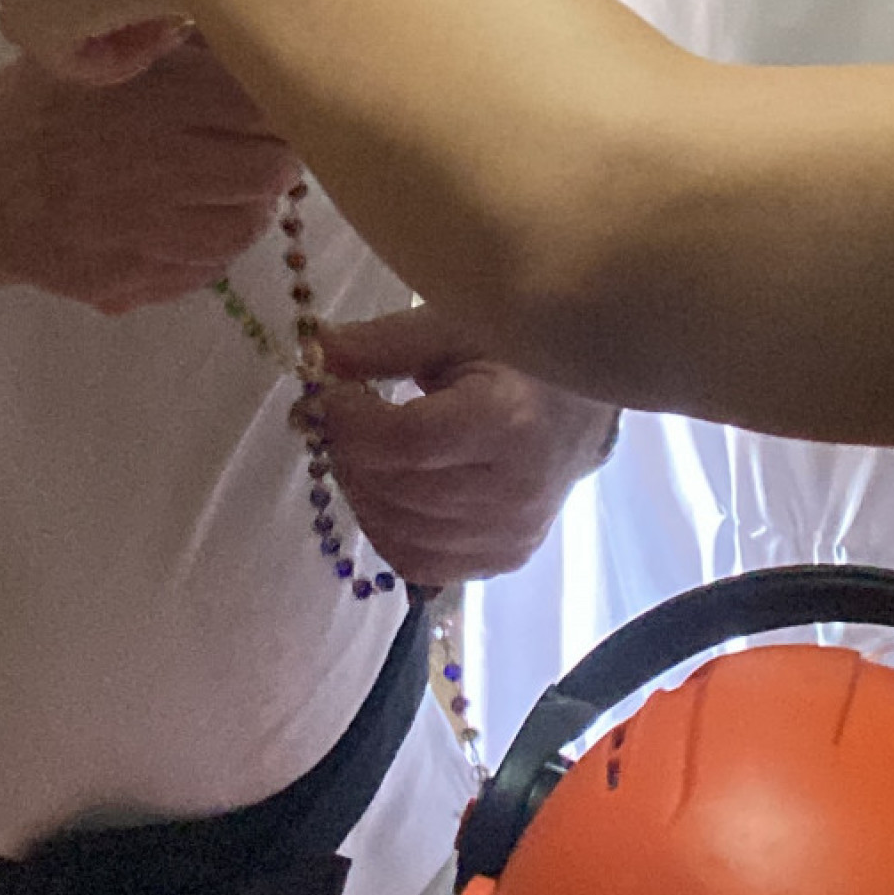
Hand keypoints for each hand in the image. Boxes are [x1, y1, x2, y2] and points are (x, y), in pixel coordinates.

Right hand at [0, 44, 294, 314]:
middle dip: (279, 155)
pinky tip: (200, 221)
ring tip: (236, 186)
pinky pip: (206, 270)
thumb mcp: (100, 50)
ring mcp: (141, 228)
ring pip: (246, 226)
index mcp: (152, 93)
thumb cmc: (44, 102)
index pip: (260, 101)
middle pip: (270, 167)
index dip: (281, 98)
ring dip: (253, 205)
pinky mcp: (126, 277)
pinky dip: (217, 247)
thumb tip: (254, 25)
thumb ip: (174, 41)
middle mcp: (153, 162)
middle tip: (267, 144)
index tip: (277, 94)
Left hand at [313, 305, 618, 582]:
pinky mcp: (503, 560)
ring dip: (361, 492)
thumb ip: (383, 343)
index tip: (328, 395)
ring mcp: (511, 535)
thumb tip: (314, 351)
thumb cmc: (515, 357)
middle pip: (399, 490)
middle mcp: (514, 490)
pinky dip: (385, 528)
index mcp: (508, 420)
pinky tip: (383, 489)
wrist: (579, 411)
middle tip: (338, 419)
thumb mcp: (453, 331)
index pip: (408, 441)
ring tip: (359, 451)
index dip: (353, 424)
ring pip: (401, 534)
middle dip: (350, 455)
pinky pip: (420, 563)